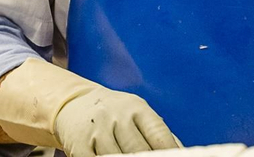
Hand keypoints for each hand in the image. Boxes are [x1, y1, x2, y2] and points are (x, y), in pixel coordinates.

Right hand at [55, 86, 179, 156]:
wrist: (74, 103)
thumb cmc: (114, 112)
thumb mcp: (136, 113)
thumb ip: (156, 132)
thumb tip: (179, 151)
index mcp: (136, 107)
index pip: (158, 134)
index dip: (169, 151)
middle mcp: (116, 115)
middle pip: (138, 150)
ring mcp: (97, 130)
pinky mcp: (79, 144)